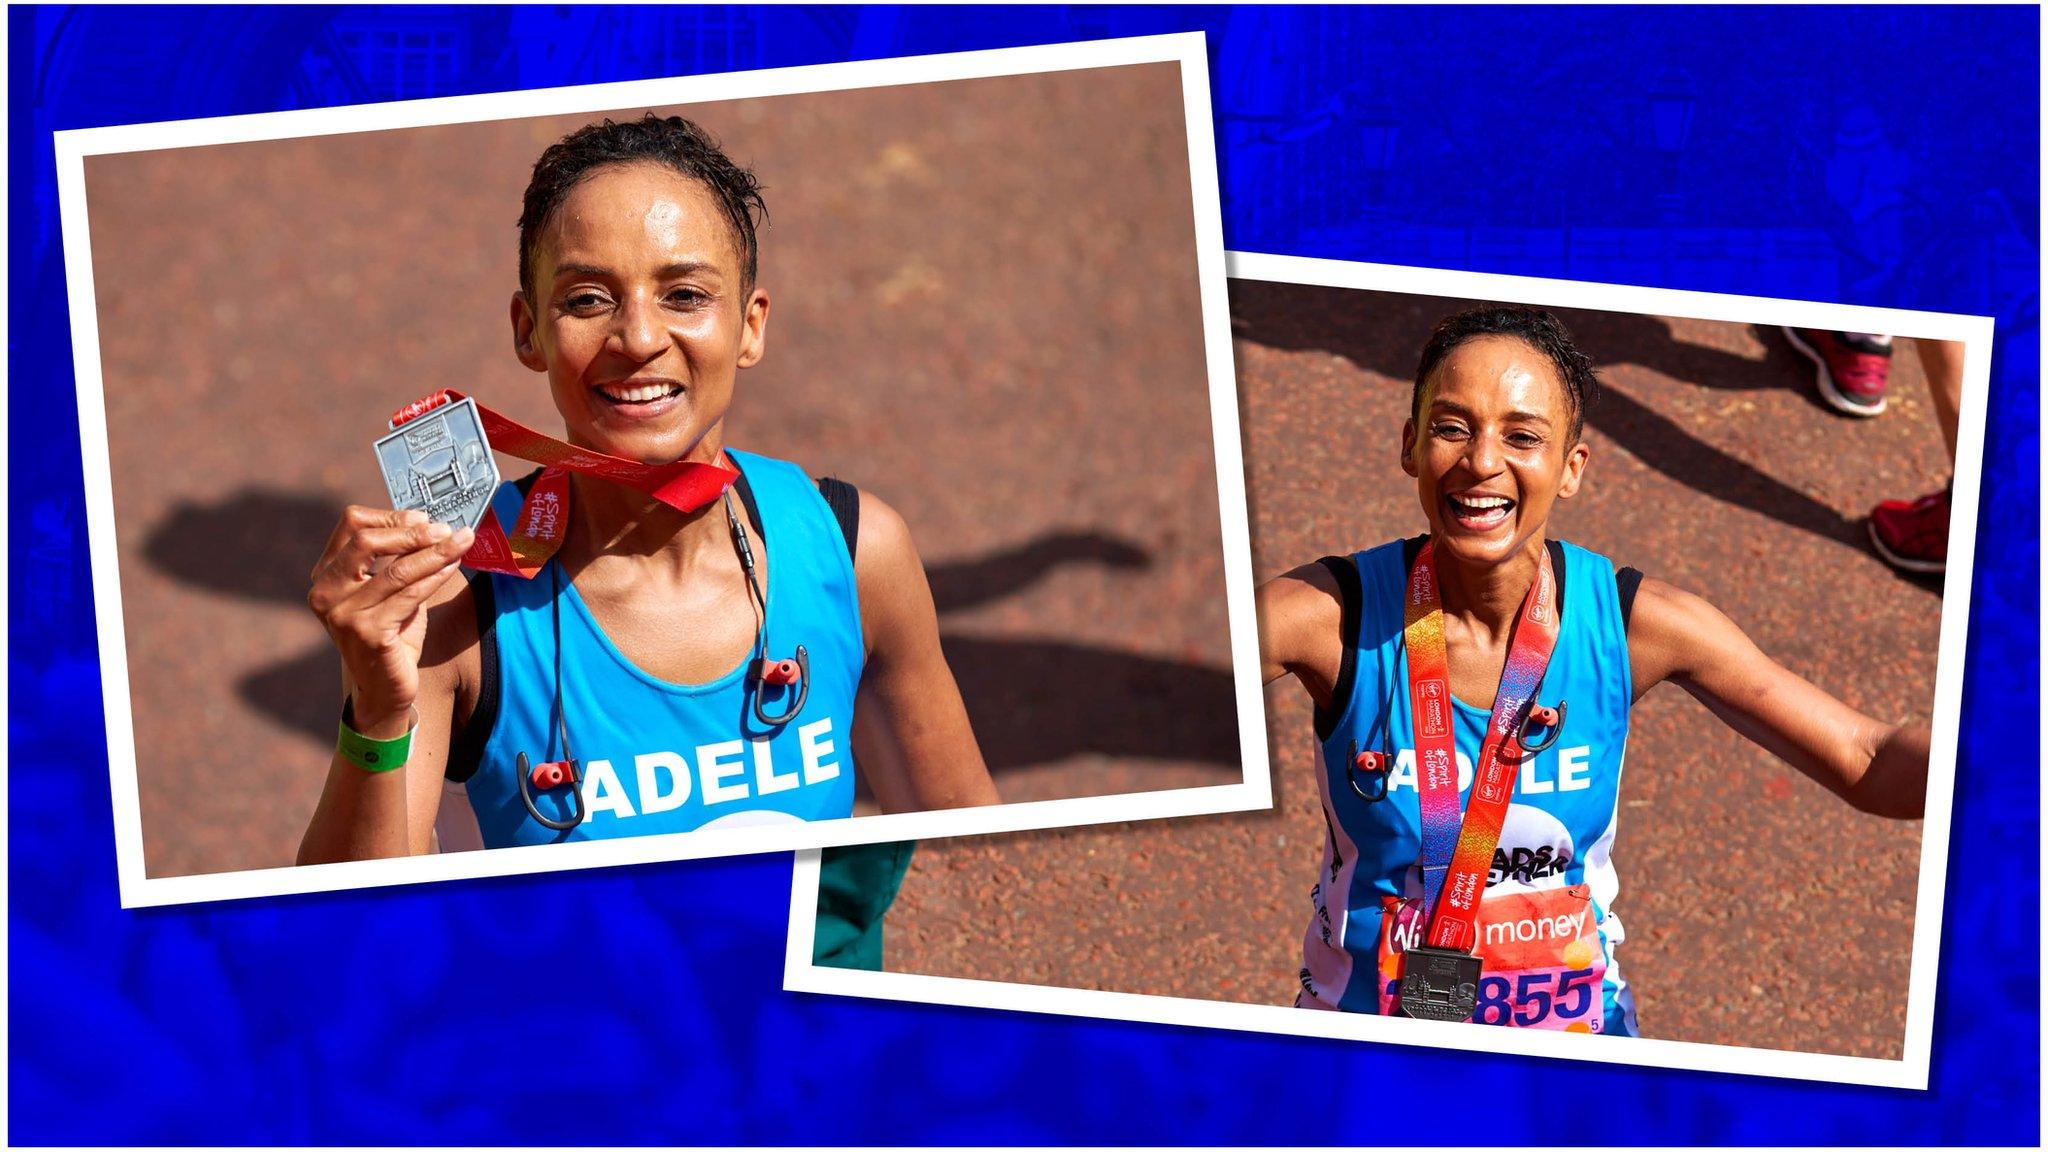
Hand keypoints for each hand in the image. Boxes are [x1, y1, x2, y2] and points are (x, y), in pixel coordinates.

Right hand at [307, 507, 473, 735]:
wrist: (385, 688)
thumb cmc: (391, 635)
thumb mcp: (390, 591)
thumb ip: (399, 560)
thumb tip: (432, 524)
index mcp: (325, 574)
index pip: (350, 525)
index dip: (390, 516)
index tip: (424, 517)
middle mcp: (325, 592)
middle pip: (367, 541)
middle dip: (412, 532)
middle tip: (445, 529)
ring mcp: (343, 614)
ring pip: (396, 570)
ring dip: (435, 552)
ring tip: (462, 541)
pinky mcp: (367, 633)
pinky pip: (410, 595)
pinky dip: (436, 576)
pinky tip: (454, 566)